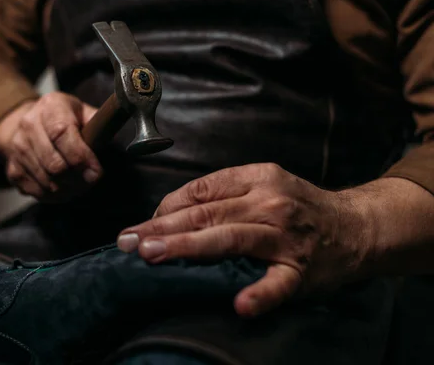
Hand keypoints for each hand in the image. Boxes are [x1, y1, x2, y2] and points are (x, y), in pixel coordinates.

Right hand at [0, 92, 101, 201]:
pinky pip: (38, 192)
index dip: (81, 157)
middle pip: (55, 164)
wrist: (29, 124)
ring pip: (48, 182)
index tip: (96, 171)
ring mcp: (17, 149)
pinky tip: (65, 187)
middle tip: (90, 179)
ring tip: (80, 184)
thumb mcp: (82, 111)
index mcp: (49, 107)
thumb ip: (97, 123)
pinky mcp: (13, 171)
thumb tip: (108, 136)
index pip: (61, 134)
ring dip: (69, 189)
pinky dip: (56, 196)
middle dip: (78, 178)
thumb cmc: (63, 119)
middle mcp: (28, 126)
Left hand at [116, 163, 374, 317]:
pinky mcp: (301, 270)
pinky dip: (260, 294)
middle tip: (128, 241)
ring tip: (155, 255)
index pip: (202, 190)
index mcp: (257, 177)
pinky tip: (240, 305)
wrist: (355, 226)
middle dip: (162, 227)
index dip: (166, 207)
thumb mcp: (263, 184)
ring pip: (231, 239)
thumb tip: (169, 211)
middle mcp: (269, 202)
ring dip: (190, 248)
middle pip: (207, 213)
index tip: (140, 225)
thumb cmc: (297, 206)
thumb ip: (222, 194)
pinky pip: (279, 283)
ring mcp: (286, 237)